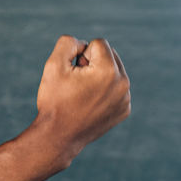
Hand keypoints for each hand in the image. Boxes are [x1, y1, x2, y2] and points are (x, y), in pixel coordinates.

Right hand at [34, 36, 130, 167]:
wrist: (58, 137)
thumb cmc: (55, 100)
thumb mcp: (54, 65)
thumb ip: (68, 43)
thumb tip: (83, 44)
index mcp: (108, 71)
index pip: (98, 43)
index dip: (81, 54)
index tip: (74, 72)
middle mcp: (123, 84)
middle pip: (110, 55)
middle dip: (93, 62)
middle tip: (78, 82)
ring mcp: (126, 99)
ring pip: (114, 71)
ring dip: (99, 75)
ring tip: (83, 93)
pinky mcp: (124, 110)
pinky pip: (116, 88)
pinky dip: (104, 91)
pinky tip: (90, 104)